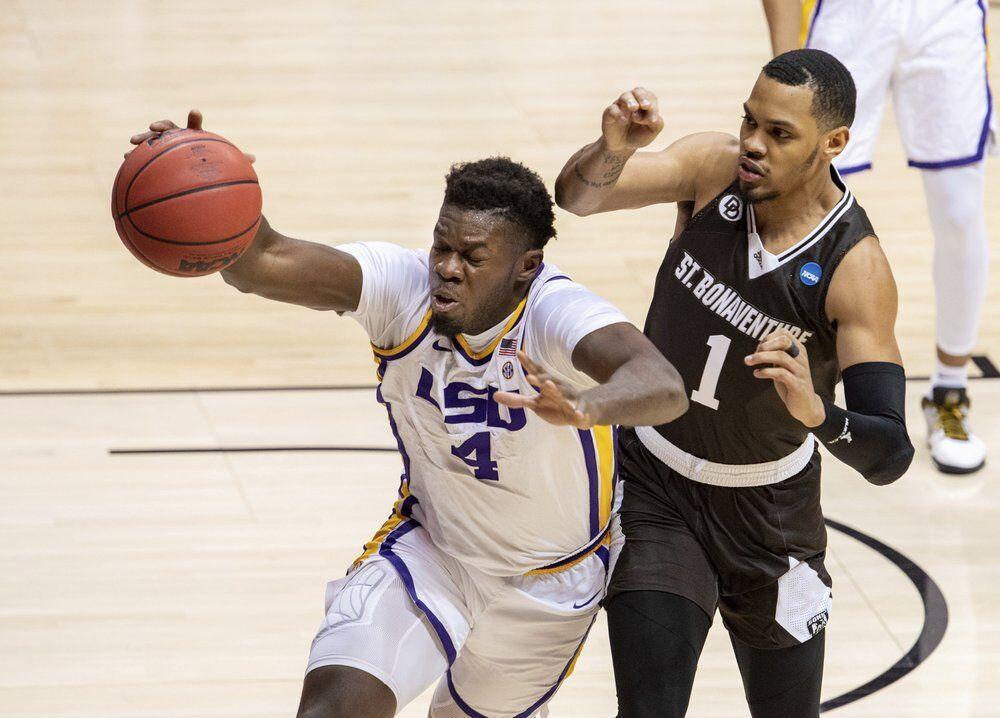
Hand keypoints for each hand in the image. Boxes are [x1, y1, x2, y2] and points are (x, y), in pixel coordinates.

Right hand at [125, 109, 255, 163]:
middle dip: (160, 126)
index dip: (194, 119)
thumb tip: (254, 159)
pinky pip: (142, 157)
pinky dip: (134, 158)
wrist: (189, 171)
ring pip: (150, 140)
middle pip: (167, 128)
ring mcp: (162, 146)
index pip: (193, 126)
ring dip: (142, 139)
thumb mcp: (220, 163)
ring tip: (132, 144)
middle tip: (153, 127)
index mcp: (192, 137)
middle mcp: (175, 138)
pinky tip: (126, 161)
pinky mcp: (152, 157)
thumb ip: (234, 160)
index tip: (195, 112)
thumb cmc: (207, 165)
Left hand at [493, 351, 595, 428]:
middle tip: (530, 377)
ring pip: (562, 393)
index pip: (536, 372)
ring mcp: (570, 398)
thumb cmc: (556, 403)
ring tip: (548, 386)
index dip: (528, 363)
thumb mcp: (536, 403)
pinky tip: (577, 414)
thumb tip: (495, 396)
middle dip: (540, 379)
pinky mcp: (580, 409)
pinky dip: (578, 412)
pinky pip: (579, 411)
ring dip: (555, 390)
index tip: (518, 353)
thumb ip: (516, 400)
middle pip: (548, 382)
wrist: (585, 409)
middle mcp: (558, 388)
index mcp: (547, 385)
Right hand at [601, 87, 663, 152]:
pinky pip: (612, 109)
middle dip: (642, 97)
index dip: (653, 107)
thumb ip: (657, 124)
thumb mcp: (651, 132)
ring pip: (625, 96)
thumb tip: (654, 118)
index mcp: (644, 103)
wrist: (621, 146)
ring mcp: (620, 106)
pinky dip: (619, 114)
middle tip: (645, 106)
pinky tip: (624, 121)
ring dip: (630, 101)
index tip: (653, 120)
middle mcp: (632, 101)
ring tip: (633, 108)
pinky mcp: (609, 113)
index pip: (650, 98)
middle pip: (638, 91)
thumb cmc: (638, 135)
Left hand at [744, 330, 825, 426]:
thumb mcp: (784, 366)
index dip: (768, 338)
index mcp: (799, 351)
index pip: (784, 334)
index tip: (758, 348)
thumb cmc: (791, 383)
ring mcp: (800, 371)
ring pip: (781, 356)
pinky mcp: (797, 385)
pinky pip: (781, 374)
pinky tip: (757, 374)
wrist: (806, 405)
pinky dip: (766, 372)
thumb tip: (758, 347)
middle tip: (753, 354)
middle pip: (784, 342)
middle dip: (765, 345)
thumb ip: (776, 355)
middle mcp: (801, 358)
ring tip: (748, 361)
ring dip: (761, 358)